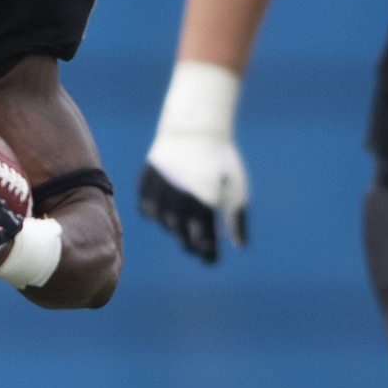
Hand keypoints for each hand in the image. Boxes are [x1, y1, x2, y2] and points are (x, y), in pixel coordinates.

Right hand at [142, 58, 246, 263]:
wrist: (196, 128)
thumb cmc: (222, 161)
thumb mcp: (237, 188)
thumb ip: (238, 219)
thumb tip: (240, 246)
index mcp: (206, 200)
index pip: (204, 240)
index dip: (206, 254)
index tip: (210, 259)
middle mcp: (181, 197)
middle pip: (182, 236)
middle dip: (190, 245)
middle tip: (197, 246)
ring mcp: (161, 189)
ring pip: (163, 223)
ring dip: (174, 227)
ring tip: (183, 223)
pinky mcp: (147, 181)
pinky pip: (147, 209)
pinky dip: (155, 213)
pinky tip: (166, 211)